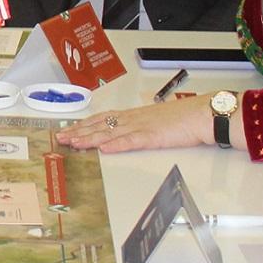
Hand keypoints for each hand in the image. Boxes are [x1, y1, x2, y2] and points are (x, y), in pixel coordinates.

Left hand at [55, 99, 212, 154]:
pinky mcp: (153, 136)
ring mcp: (141, 127)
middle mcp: (132, 119)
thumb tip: (130, 130)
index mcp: (133, 115)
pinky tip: (103, 148)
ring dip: (89, 138)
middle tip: (60, 137)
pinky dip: (116, 145)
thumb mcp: (156, 120)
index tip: (68, 129)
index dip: (83, 125)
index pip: (101, 119)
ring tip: (72, 142)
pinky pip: (131, 141)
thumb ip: (141, 125)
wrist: (202, 114)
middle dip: (78, 132)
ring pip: (109, 132)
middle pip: (99, 125)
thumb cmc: (183, 117)